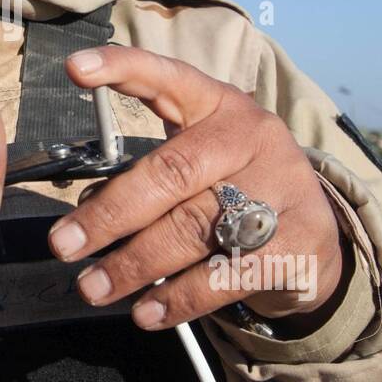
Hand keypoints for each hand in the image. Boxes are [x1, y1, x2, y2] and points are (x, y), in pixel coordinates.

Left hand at [47, 45, 344, 330]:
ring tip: (94, 287)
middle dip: (111, 213)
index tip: (75, 69)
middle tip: (65, 244)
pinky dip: (179, 299)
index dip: (123, 69)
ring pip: (194, 228)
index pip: (169, 77)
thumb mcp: (199, 162)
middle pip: (172, 172)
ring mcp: (280, 188)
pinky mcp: (298, 242)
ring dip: (134, 264)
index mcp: (217, 105)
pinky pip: (225, 275)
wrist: (317, 237)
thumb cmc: (236, 189)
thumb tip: (86, 211)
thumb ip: (148, 175)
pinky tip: (147, 312)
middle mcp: (250, 137)